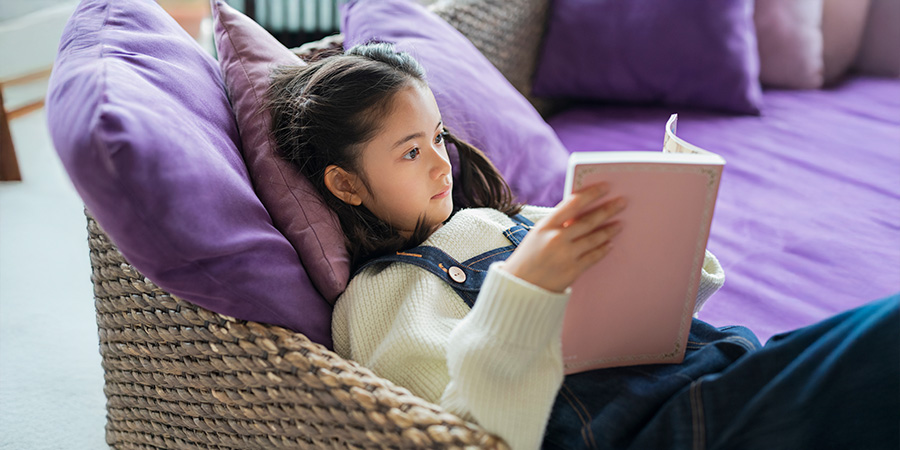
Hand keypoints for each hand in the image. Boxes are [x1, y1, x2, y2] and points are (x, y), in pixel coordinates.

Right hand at [502, 183, 625, 292]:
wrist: (519, 287)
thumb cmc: (528, 258)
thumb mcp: (537, 235)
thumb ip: (557, 224)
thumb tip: (582, 213)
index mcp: (545, 225)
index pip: (573, 203)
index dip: (591, 193)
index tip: (606, 187)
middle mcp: (556, 238)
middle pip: (588, 221)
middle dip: (608, 210)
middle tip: (622, 202)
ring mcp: (566, 255)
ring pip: (594, 238)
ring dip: (609, 230)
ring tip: (620, 224)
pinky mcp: (573, 271)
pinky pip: (593, 256)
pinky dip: (603, 249)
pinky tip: (610, 244)